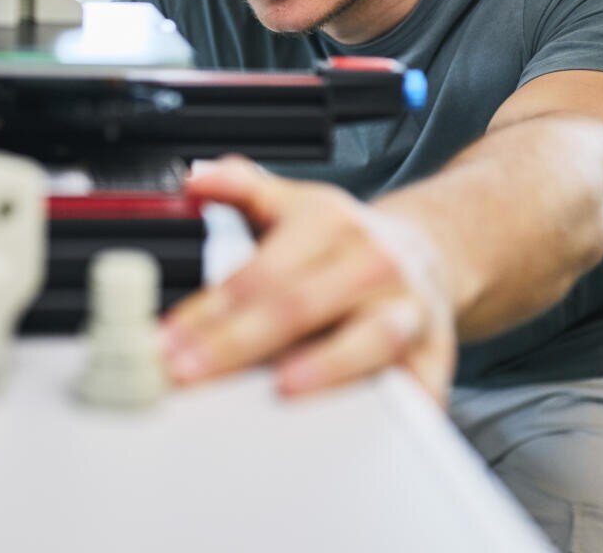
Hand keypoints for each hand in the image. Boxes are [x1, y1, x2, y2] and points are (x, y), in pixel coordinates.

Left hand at [160, 156, 457, 405]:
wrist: (430, 253)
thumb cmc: (348, 241)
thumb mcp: (296, 202)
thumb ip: (242, 188)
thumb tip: (194, 180)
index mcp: (329, 223)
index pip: (258, 273)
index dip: (206, 312)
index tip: (166, 343)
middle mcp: (370, 261)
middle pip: (298, 305)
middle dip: (236, 344)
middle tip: (189, 373)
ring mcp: (407, 306)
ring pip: (369, 336)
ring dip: (326, 364)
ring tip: (284, 384)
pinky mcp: (436, 350)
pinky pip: (417, 382)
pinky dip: (396, 402)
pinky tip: (362, 421)